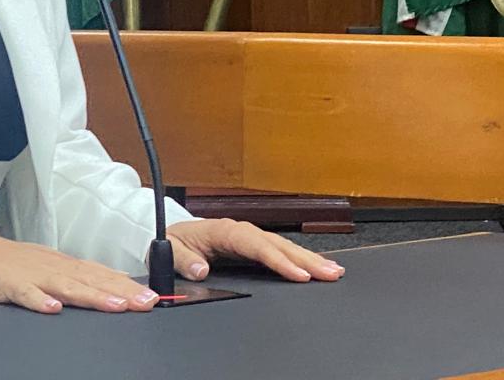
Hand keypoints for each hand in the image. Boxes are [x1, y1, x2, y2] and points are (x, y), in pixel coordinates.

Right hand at [0, 230, 162, 314]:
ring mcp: (31, 276)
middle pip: (92, 280)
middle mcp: (52, 267)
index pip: (101, 274)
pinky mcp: (8, 286)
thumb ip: (77, 277)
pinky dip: (40, 301)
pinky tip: (53, 309)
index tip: (153, 296)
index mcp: (62, 264)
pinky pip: (26, 294)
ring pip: (66, 286)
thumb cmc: (8, 263)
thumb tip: (111, 285)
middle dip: (121, 292)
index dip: (128, 285)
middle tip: (148, 303)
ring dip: (93, 296)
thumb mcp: (47, 266)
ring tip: (115, 305)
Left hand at [167, 219, 344, 282]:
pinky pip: (279, 250)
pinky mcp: (252, 245)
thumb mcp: (169, 247)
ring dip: (308, 258)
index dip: (278, 260)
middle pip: (277, 244)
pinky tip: (316, 267)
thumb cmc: (172, 239)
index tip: (297, 273)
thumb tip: (200, 269)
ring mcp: (249, 237)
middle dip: (305, 258)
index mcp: (223, 230)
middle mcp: (241, 231)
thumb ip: (182, 259)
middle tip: (330, 273)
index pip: (255, 245)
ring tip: (333, 270)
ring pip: (282, 246)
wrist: (169, 231)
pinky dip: (299, 258)